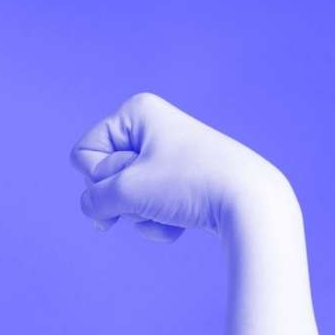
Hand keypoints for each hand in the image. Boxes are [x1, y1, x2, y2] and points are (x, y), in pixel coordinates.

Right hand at [69, 91, 290, 241]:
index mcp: (137, 112)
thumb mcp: (128, 191)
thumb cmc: (189, 185)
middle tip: (156, 194)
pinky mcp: (181, 184)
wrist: (250, 204)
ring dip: (140, 214)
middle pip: (104, 176)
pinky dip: (158, 222)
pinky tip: (182, 222)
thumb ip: (94, 201)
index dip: (101, 177)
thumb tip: (96, 215)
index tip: (137, 177)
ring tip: (171, 210)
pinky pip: (149, 208)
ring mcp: (167, 157)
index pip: (85, 154)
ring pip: (126, 197)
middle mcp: (151, 127)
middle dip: (123, 197)